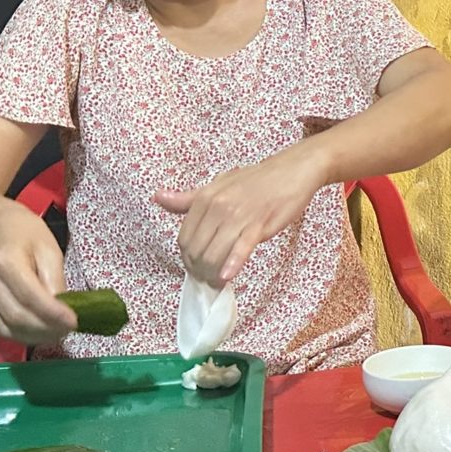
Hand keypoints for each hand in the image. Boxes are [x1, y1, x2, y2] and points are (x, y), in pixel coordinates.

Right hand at [0, 200, 76, 344]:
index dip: (53, 313)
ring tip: (60, 333)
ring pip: (8, 328)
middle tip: (70, 329)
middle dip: (47, 329)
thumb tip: (64, 306)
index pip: (30, 296)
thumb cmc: (23, 232)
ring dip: (37, 336)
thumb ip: (56, 277)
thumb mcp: (49, 246)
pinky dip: (24, 335)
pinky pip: (2, 327)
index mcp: (6, 262)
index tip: (74, 321)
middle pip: (17, 316)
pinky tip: (42, 332)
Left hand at [154, 146, 328, 285]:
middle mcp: (218, 207)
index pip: (184, 238)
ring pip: (214, 254)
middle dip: (198, 270)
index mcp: (205, 198)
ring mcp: (238, 216)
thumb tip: (158, 197)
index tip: (195, 266)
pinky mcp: (259, 225)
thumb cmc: (257, 180)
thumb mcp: (218, 185)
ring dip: (212, 274)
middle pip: (196, 250)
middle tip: (207, 278)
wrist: (292, 170)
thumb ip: (188, 198)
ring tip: (218, 281)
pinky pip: (241, 248)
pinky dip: (232, 264)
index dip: (186, 258)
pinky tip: (228, 276)